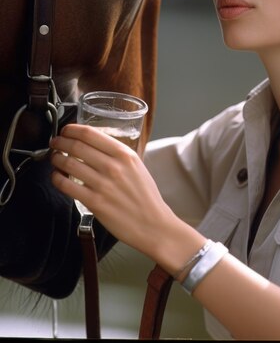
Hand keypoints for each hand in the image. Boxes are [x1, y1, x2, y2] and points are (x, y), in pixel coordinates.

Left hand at [49, 124, 175, 258]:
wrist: (153, 224)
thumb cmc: (145, 196)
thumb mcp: (137, 165)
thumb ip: (117, 154)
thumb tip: (94, 144)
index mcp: (124, 154)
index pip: (90, 134)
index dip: (72, 129)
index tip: (66, 130)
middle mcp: (113, 166)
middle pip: (76, 146)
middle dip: (60, 142)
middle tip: (55, 142)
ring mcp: (102, 185)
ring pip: (68, 164)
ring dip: (56, 158)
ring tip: (54, 158)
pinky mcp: (94, 203)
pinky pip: (66, 186)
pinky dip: (56, 178)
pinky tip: (57, 176)